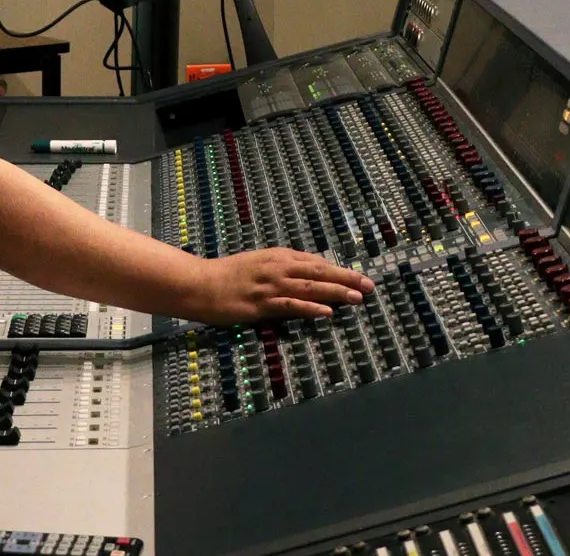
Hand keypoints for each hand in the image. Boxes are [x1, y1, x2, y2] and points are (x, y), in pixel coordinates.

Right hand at [189, 248, 374, 322]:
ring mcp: (270, 286)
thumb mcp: (258, 263)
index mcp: (278, 256)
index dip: (339, 270)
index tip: (358, 277)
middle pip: (319, 272)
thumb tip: (307, 274)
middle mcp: (278, 267)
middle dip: (347, 278)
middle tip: (369, 285)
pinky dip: (310, 309)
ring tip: (357, 298)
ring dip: (336, 292)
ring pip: (310, 288)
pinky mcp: (261, 304)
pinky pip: (291, 306)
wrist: (199, 284)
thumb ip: (282, 267)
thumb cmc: (228, 275)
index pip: (316, 262)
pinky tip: (327, 313)